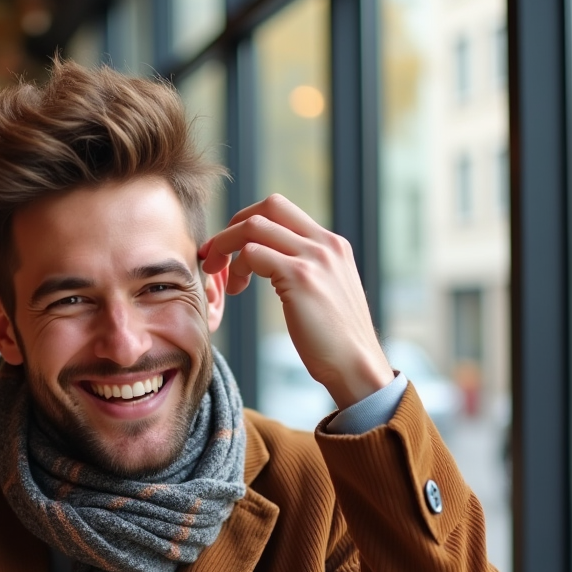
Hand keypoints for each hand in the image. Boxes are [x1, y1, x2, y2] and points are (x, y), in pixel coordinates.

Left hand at [199, 194, 392, 408]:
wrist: (356, 365)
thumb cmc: (336, 340)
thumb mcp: (326, 291)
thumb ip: (307, 270)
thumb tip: (274, 264)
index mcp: (332, 244)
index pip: (282, 210)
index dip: (248, 222)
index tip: (230, 249)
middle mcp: (325, 244)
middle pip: (268, 206)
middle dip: (233, 227)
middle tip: (216, 256)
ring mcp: (314, 257)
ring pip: (253, 227)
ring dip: (226, 248)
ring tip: (225, 280)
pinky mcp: (300, 277)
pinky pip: (253, 253)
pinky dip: (236, 268)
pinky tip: (238, 290)